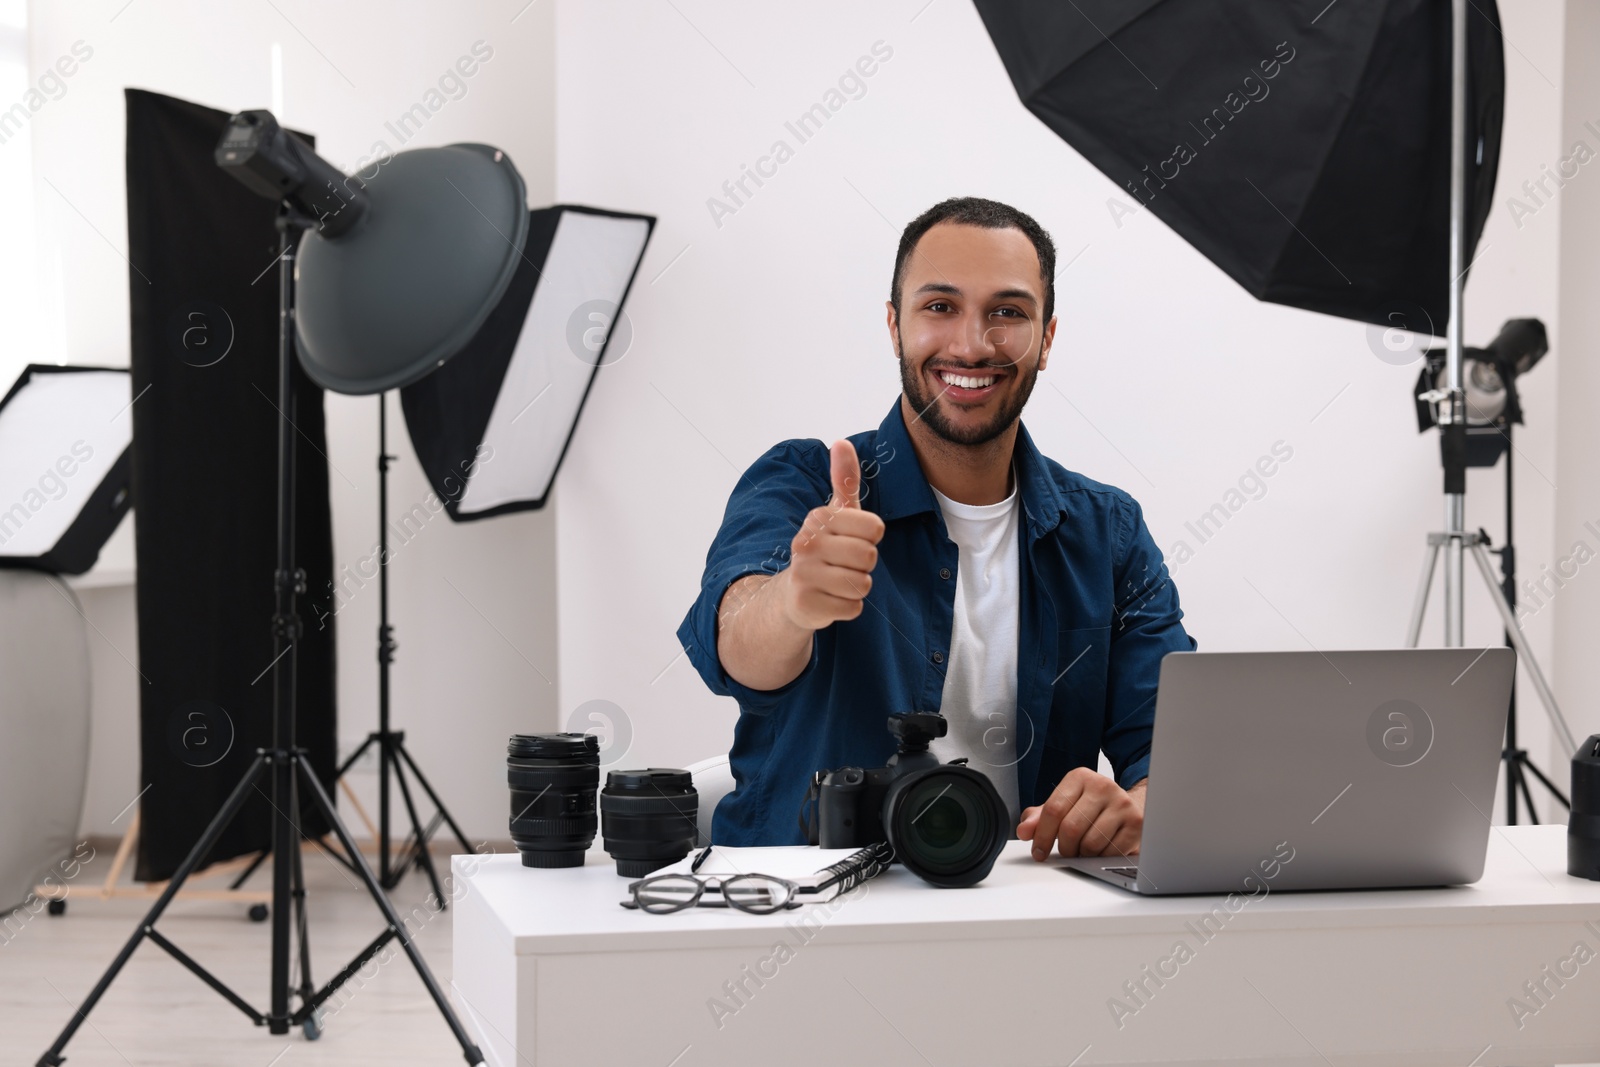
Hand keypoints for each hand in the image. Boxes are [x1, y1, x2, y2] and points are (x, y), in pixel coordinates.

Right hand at [777, 439, 885, 631]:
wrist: (792, 593)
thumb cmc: (824, 549)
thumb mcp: (836, 514)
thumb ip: (844, 479)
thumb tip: (841, 441)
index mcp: (818, 518)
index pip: (874, 528)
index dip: (871, 538)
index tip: (852, 539)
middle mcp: (806, 543)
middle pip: (869, 557)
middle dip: (864, 565)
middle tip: (844, 564)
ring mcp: (803, 575)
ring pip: (862, 584)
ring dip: (856, 587)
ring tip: (837, 581)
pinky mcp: (806, 604)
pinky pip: (853, 607)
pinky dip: (848, 607)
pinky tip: (830, 598)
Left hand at [1016, 769, 1145, 860]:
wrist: (1128, 804)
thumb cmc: (1091, 806)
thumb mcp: (1063, 805)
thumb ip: (1039, 817)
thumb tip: (1023, 830)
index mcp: (1080, 777)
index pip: (1053, 810)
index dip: (1041, 836)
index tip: (1038, 852)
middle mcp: (1103, 785)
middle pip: (1071, 828)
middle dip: (1064, 847)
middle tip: (1066, 850)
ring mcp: (1122, 803)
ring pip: (1091, 843)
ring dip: (1083, 854)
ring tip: (1084, 848)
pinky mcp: (1136, 822)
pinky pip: (1110, 852)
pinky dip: (1101, 858)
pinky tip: (1101, 849)